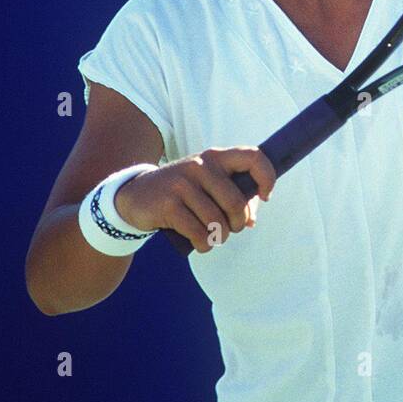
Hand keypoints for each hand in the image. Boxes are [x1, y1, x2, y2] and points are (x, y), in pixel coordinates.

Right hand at [113, 147, 277, 253]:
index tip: (265, 196)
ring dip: (219, 237)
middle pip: (236, 203)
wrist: (135, 195)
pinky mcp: (169, 204)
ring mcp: (183, 183)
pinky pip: (198, 233)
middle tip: (230, 228)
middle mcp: (201, 165)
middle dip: (238, 224)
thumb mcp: (207, 185)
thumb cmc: (182, 192)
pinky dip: (204, 244)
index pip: (254, 157)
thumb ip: (233, 196)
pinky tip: (201, 243)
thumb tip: (252, 220)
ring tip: (213, 237)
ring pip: (217, 222)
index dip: (267, 178)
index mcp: (216, 157)